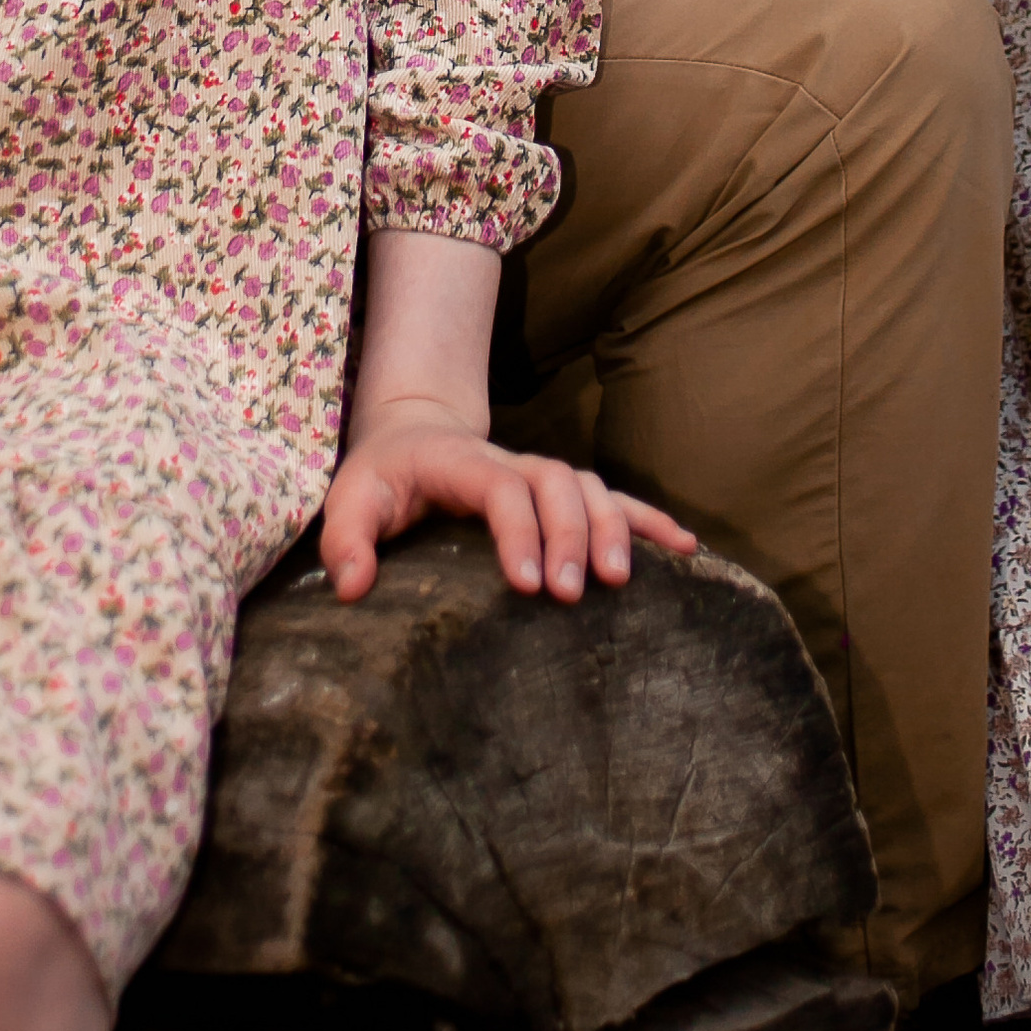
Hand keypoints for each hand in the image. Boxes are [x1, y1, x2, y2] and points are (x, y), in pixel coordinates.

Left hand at [321, 397, 695, 604]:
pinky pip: (618, 500)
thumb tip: (351, 588)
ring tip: (622, 583)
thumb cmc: (383, 477)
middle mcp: (513, 462)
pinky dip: (652, 521)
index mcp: (464, 461)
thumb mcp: (348, 499)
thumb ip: (344, 539)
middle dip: (571, 536)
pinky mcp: (565, 496)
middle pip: (558, 484)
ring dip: (614, 529)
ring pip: (593, 488)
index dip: (519, 529)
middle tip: (571, 595)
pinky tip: (686, 550)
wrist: (414, 435)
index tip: (527, 583)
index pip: (501, 486)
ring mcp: (544, 475)